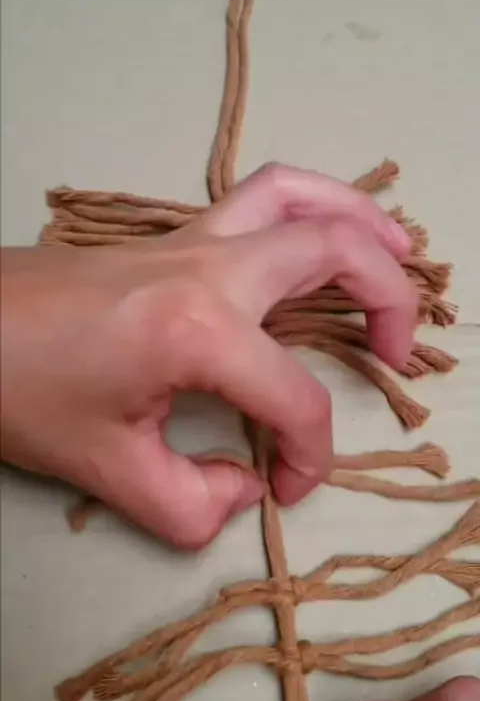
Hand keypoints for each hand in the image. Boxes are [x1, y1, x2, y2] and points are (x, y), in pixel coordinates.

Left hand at [1, 163, 414, 547]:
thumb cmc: (20, 388)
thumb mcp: (104, 469)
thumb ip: (188, 503)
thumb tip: (243, 486)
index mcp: (197, 330)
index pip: (293, 397)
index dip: (308, 455)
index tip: (286, 485)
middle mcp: (208, 268)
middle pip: (331, 252)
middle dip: (387, 300)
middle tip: (395, 350)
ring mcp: (191, 240)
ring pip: (298, 197)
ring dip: (360, 219)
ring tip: (398, 254)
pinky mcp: (175, 237)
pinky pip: (262, 198)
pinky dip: (311, 207)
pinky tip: (318, 236)